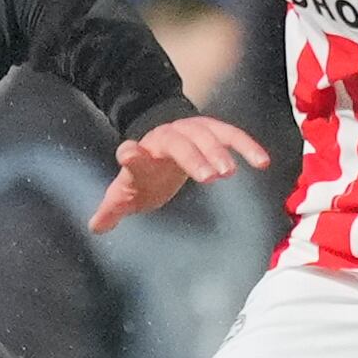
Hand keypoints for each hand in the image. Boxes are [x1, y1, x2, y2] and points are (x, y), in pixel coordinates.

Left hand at [89, 112, 272, 231]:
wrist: (159, 143)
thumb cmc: (144, 174)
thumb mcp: (126, 192)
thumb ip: (113, 209)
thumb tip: (95, 226)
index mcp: (140, 155)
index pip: (131, 154)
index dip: (130, 154)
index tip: (129, 153)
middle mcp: (163, 138)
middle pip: (176, 143)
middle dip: (191, 157)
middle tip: (209, 177)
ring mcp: (188, 131)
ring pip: (204, 135)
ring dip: (217, 151)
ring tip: (229, 172)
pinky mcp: (211, 131)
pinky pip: (230, 135)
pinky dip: (246, 146)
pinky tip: (262, 162)